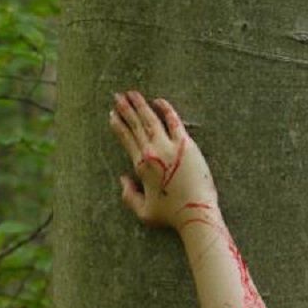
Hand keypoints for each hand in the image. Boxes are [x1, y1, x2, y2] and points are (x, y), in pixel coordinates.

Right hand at [109, 91, 217, 228]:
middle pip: (136, 125)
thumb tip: (123, 178)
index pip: (126, 139)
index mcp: (140, 166)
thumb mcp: (143, 211)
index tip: (112, 114)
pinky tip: (159, 100)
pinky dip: (166, 109)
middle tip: (117, 96)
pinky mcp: (187, 146)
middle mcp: (151, 153)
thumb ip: (128, 195)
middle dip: (125, 109)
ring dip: (140, 105)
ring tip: (132, 93)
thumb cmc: (171, 215)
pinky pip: (174, 122)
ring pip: (151, 120)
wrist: (195, 213)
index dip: (119, 125)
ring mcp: (169, 147)